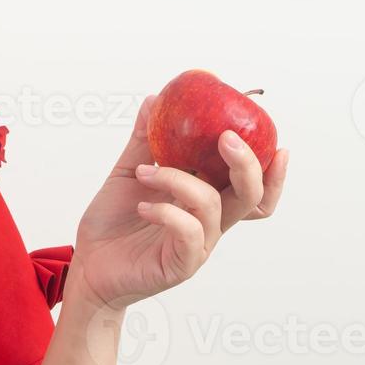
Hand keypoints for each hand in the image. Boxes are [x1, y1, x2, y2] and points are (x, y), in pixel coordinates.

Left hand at [67, 94, 290, 311]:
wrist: (88, 264)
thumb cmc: (112, 223)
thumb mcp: (128, 174)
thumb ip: (144, 141)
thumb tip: (155, 100)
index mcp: (204, 200)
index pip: (250, 186)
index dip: (271, 168)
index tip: (276, 140)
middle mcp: (208, 223)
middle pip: (250, 195)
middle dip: (246, 164)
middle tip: (225, 138)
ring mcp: (197, 245)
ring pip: (213, 206)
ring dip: (178, 179)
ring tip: (145, 173)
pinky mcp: (179, 264)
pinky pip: (189, 234)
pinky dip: (168, 212)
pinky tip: (144, 206)